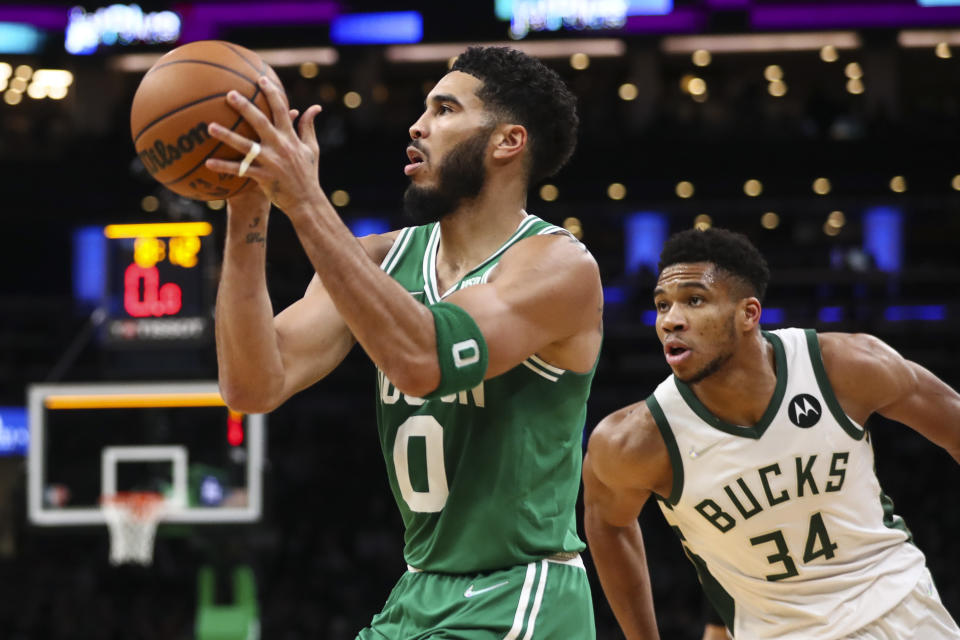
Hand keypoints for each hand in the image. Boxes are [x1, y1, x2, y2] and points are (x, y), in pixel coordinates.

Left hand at [205, 77, 324, 216]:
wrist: (306, 201)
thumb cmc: (308, 173)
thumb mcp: (312, 148)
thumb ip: (308, 126)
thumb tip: (315, 107)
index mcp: (291, 137)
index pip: (281, 110)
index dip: (272, 93)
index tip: (260, 78)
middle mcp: (280, 146)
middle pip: (260, 122)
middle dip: (245, 107)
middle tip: (229, 94)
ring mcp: (271, 162)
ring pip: (246, 146)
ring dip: (227, 135)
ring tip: (210, 126)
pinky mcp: (263, 177)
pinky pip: (240, 171)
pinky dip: (224, 167)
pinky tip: (208, 163)